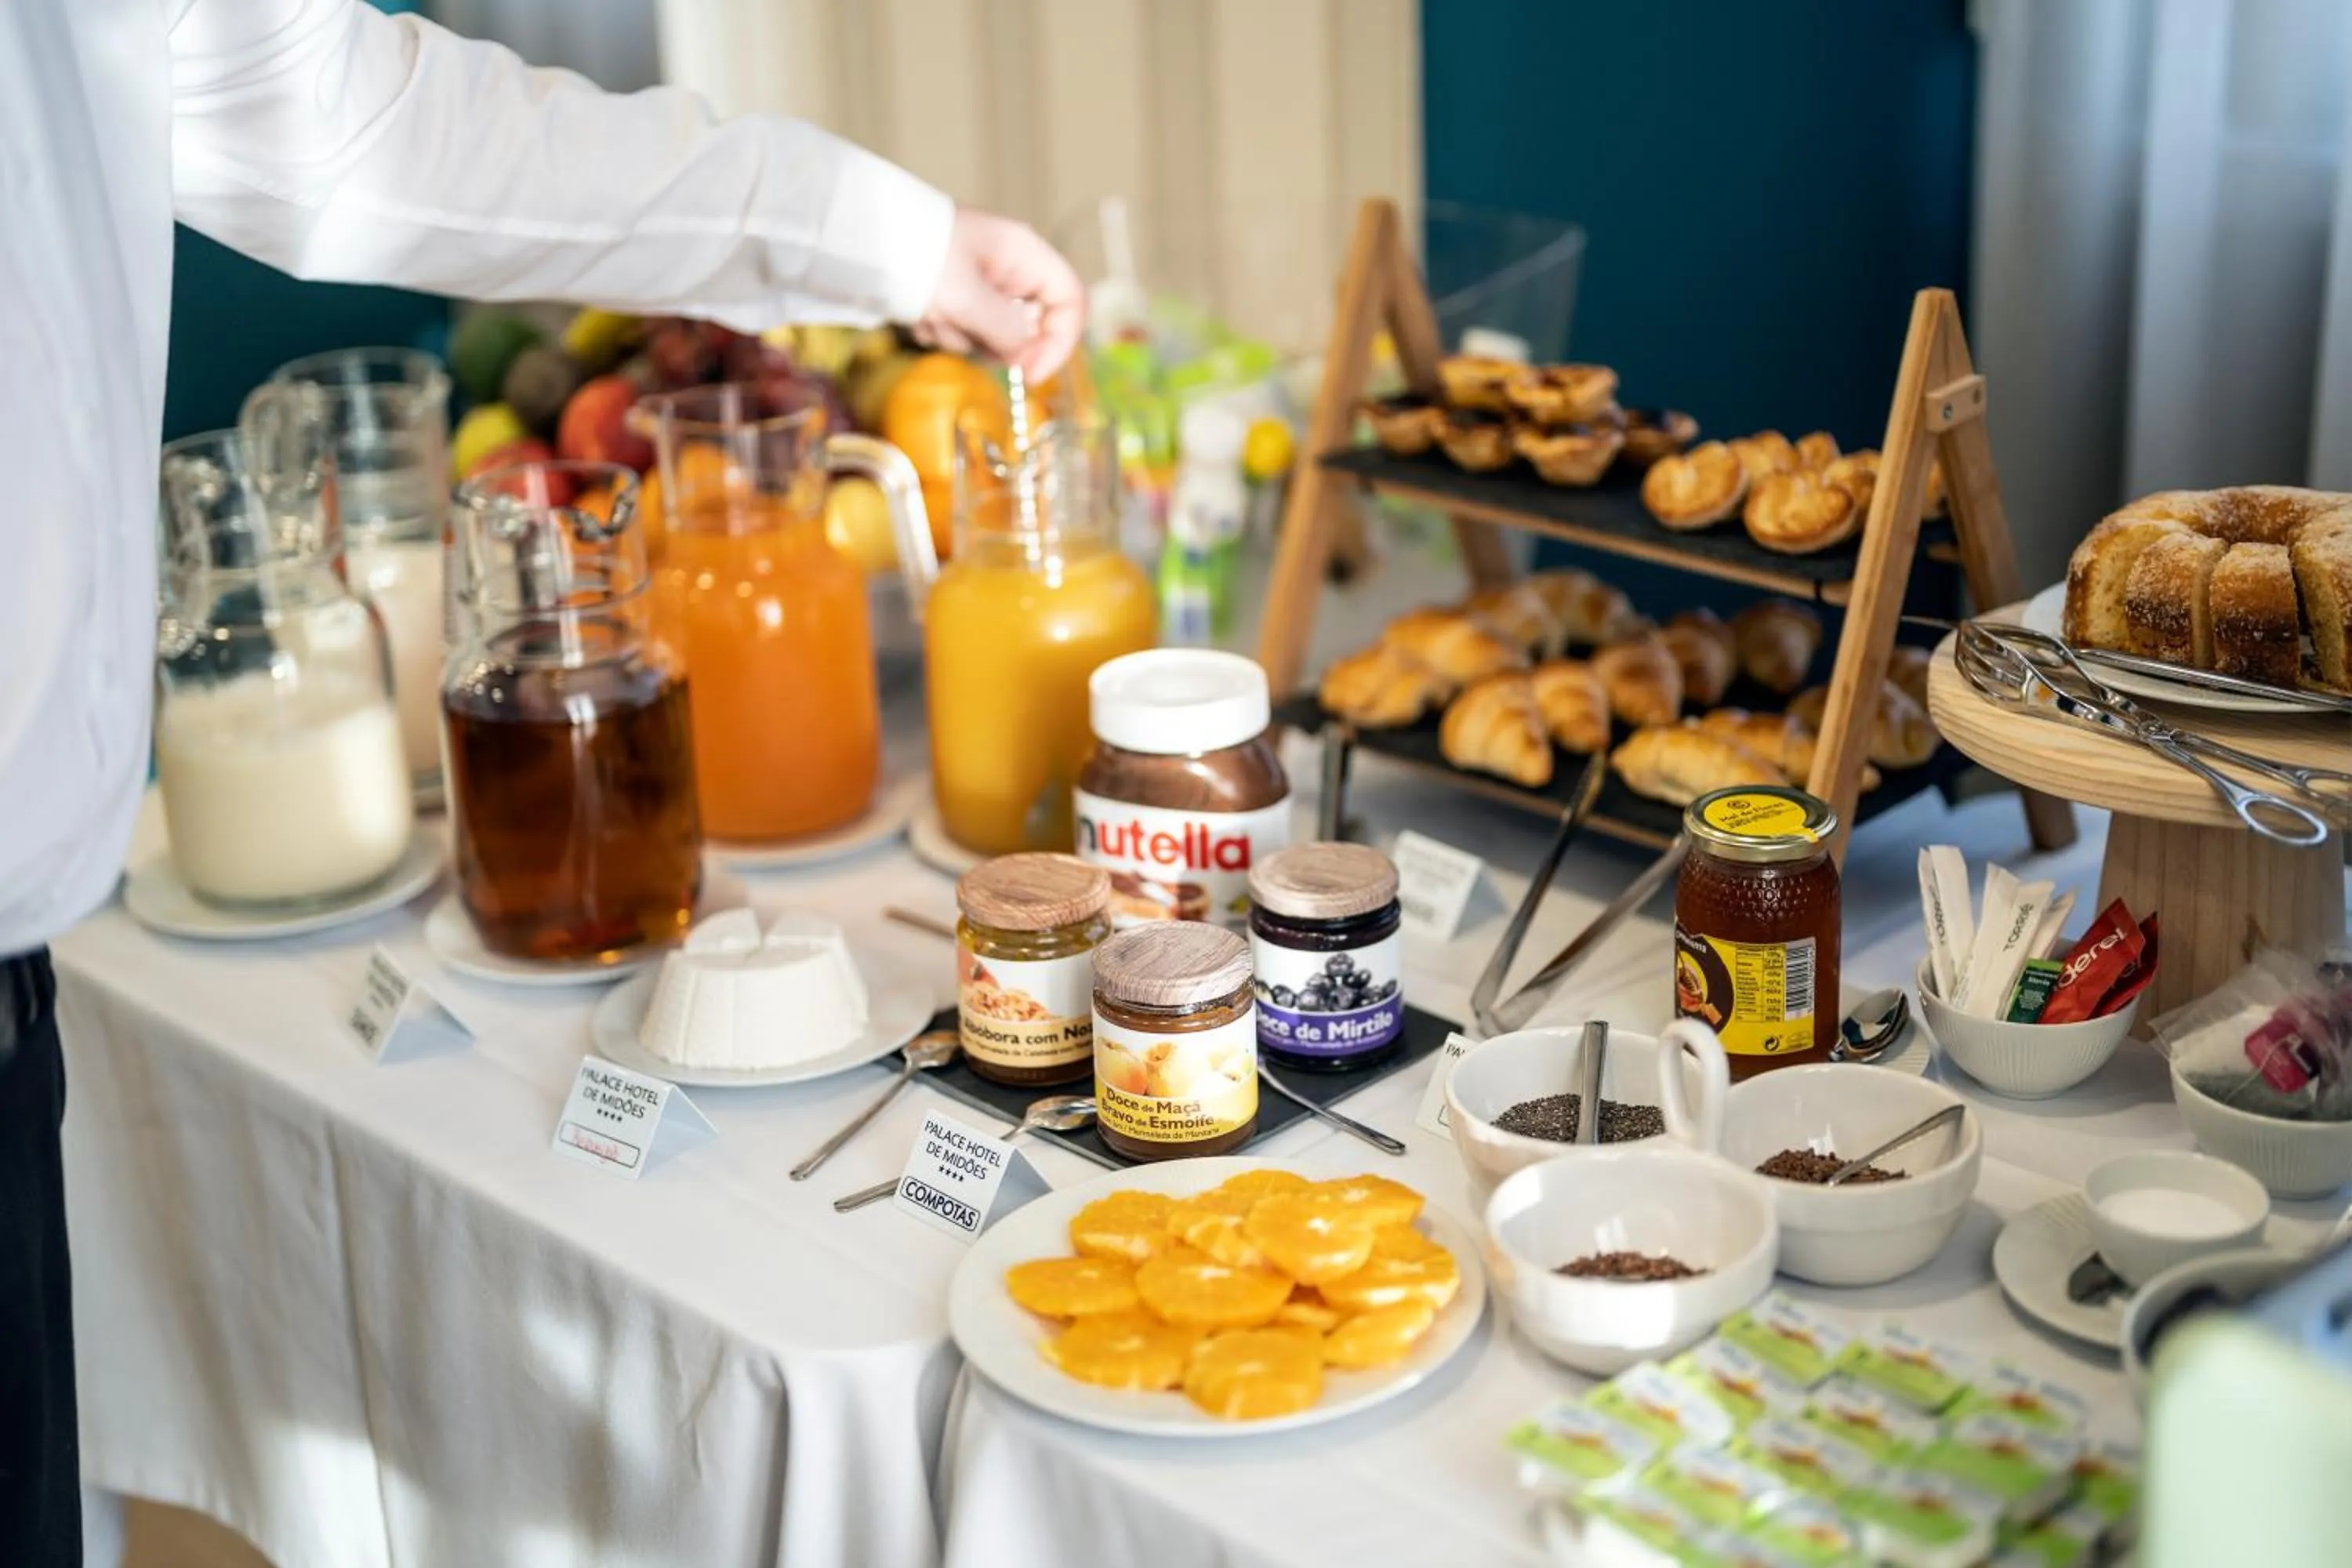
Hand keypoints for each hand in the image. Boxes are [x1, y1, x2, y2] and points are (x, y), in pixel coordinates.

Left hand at [915, 208, 1084, 380]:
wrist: (862, 238)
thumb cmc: (918, 253)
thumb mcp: (965, 296)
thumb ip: (1004, 331)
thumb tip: (1026, 356)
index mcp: (1025, 254)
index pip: (1070, 301)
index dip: (1060, 341)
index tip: (1031, 374)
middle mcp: (1010, 270)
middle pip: (1030, 327)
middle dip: (994, 340)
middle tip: (961, 332)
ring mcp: (983, 286)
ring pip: (993, 336)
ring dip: (960, 335)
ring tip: (930, 312)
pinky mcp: (957, 299)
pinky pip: (963, 332)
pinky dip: (940, 330)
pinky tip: (919, 311)